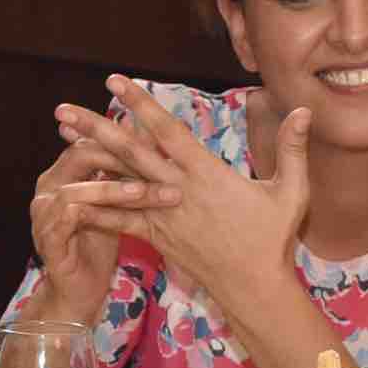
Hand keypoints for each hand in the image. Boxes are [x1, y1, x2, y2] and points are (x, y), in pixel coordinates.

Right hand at [24, 129, 162, 322]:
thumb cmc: (97, 247)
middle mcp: (47, 189)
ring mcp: (43, 214)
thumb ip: (122, 175)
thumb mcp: (114, 206)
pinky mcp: (47, 238)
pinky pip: (71, 216)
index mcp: (61, 176)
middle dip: (120, 157)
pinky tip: (128, 211)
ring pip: (76, 188)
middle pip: (79, 156)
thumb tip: (148, 139)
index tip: (159, 146)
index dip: (121, 141)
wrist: (79, 293)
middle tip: (157, 163)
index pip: (88, 143)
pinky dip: (99, 210)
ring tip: (145, 190)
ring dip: (114, 188)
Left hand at [59, 81, 311, 343]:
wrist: (255, 286)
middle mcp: (178, 191)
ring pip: (119, 181)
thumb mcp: (292, 191)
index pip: (167, 130)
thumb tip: (305, 110)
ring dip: (89, 159)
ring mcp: (164, 215)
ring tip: (62, 138)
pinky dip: (94, 208)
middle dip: (96, 126)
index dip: (140, 104)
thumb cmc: (274, 237)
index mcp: (207, 173)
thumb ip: (292, 148)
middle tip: (64, 107)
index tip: (115, 81)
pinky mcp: (157, 237)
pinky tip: (67, 197)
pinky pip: (119, 221)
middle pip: (130, 152)